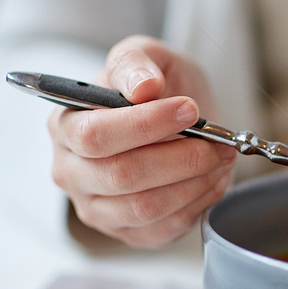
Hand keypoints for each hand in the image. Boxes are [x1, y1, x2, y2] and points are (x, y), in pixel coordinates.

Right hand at [48, 35, 235, 247]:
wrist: (179, 119)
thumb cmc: (159, 89)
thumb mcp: (147, 56)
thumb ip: (136, 62)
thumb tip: (142, 87)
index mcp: (65, 126)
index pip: (95, 135)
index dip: (146, 125)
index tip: (189, 110)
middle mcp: (71, 172)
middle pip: (122, 175)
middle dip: (181, 158)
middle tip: (218, 142)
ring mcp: (97, 208)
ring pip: (145, 206)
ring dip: (194, 182)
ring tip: (221, 158)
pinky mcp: (128, 232)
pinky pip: (164, 227)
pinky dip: (198, 203)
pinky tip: (214, 179)